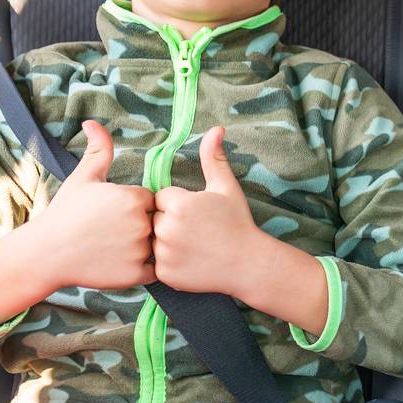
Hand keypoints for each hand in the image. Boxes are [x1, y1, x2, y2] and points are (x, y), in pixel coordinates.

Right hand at [26, 120, 154, 290]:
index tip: (113, 214)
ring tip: (115, 247)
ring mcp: (140, 250)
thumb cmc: (66, 214)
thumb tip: (93, 122)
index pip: (151, 200)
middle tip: (113, 232)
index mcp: (134, 198)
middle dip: (141, 226)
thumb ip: (99, 150)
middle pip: (156, 222)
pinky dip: (141, 268)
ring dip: (144, 247)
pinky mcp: (136, 274)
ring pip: (157, 246)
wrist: (46, 253)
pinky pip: (153, 270)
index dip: (134, 207)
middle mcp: (141, 223)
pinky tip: (119, 261)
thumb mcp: (83, 178)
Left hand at [152, 126, 266, 295]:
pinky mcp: (164, 274)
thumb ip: (213, 158)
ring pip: (153, 241)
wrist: (249, 264)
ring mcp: (164, 253)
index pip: (162, 197)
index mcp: (179, 203)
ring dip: (167, 242)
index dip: (180, 204)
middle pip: (156, 218)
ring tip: (193, 246)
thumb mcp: (226, 188)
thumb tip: (215, 128)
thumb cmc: (238, 223)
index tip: (198, 215)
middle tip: (197, 232)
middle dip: (171, 222)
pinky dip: (169, 262)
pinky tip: (190, 260)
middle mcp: (167, 228)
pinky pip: (156, 263)